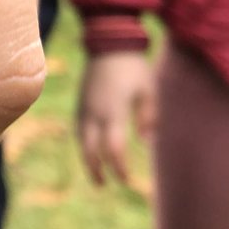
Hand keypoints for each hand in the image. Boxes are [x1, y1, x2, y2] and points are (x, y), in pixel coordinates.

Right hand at [77, 51, 156, 185]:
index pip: (113, 147)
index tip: (126, 180)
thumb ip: (148, 116)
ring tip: (96, 173)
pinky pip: (79, 129)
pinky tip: (90, 150)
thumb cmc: (132, 67)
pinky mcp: (80, 102)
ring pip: (81, 140)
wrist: (108, 43)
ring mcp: (84, 107)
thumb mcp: (148, 89)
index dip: (119, 167)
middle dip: (96, 169)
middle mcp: (94, 112)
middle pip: (90, 149)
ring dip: (87, 159)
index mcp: (113, 110)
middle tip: (104, 185)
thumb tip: (146, 141)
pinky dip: (84, 144)